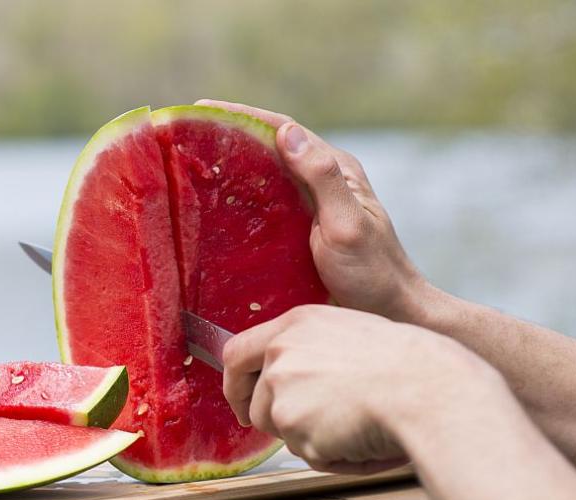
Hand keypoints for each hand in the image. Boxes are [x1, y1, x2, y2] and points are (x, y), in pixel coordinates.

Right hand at [196, 100, 428, 322]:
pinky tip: (211, 213)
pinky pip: (262, 209)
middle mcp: (320, 182)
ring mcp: (309, 208)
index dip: (242, 117)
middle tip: (184, 137)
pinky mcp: (297, 234)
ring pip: (262, 178)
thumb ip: (321, 178)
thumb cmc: (372, 272)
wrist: (390, 313)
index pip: (283, 130)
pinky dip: (236, 204)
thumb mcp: (346, 224)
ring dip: (229, 171)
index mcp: (335, 169)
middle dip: (229, 139)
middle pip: (269, 150)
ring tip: (188, 169)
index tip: (203, 110)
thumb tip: (287, 132)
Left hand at [222, 304, 502, 473]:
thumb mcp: (351, 335)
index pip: (238, 352)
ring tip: (355, 427)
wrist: (427, 388)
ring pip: (281, 432)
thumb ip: (314, 351)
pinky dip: (331, 457)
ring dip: (310, 440)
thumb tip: (293, 380)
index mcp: (296, 324)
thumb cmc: (408, 365)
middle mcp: (280, 352)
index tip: (240, 400)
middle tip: (300, 432)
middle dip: (272, 423)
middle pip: (253, 402)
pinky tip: (361, 440)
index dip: (235, 383)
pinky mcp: (290, 421)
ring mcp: (281, 386)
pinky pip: (306, 454)